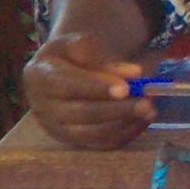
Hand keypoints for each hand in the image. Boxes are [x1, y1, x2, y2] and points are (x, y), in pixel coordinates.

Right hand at [23, 30, 155, 149]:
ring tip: (149, 109)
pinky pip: (101, 143)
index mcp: (40, 77)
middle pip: (82, 113)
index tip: (125, 88)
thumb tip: (133, 73)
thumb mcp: (77, 44)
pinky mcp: (74, 142)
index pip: (68, 85)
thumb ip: (102, 57)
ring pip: (93, 133)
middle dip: (117, 109)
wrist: (54, 74)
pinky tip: (142, 120)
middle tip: (146, 102)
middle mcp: (44, 108)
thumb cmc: (68, 56)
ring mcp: (58, 129)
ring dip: (124, 123)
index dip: (97, 87)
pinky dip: (125, 134)